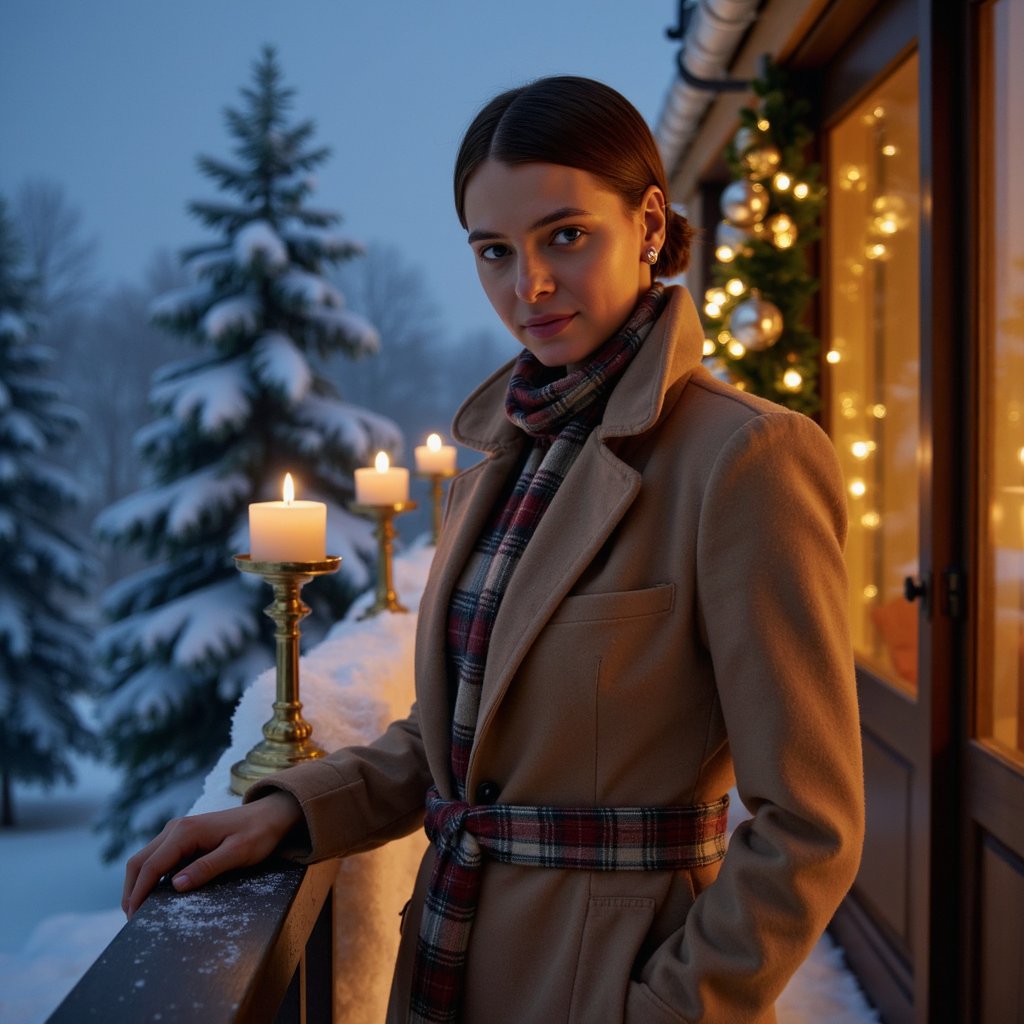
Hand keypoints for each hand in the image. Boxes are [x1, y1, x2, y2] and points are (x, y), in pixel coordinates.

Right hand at [122, 790, 303, 918]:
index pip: (150, 866)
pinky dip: (150, 876)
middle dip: (131, 891)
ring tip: (141, 911)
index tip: (134, 919)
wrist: (271, 814)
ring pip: (145, 858)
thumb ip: (207, 868)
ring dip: (138, 883)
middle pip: (139, 861)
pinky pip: (158, 857)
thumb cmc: (258, 833)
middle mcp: (175, 828)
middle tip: (134, 920)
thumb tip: (176, 885)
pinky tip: (156, 894)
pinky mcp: (182, 836)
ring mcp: (177, 830)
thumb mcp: (238, 853)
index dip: (138, 893)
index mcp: (185, 832)